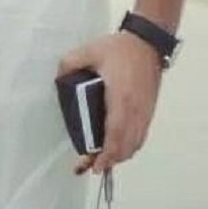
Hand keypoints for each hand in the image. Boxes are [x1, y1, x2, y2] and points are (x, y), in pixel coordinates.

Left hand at [57, 30, 162, 174]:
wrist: (147, 42)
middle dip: (109, 161)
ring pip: (135, 144)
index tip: (94, 166)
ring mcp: (144, 112)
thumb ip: (70, 64)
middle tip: (90, 166)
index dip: (105, 155)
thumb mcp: (89, 51)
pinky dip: (129, 146)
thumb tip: (58, 78)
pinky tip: (118, 146)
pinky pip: (140, 136)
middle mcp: (135, 110)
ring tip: (102, 159)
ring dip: (120, 156)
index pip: (114, 135)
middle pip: (125, 146)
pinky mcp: (149, 110)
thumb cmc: (120, 48)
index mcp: (120, 99)